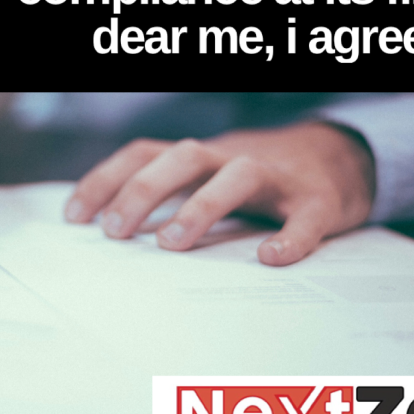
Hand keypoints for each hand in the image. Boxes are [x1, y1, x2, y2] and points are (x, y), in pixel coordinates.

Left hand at [64, 122, 374, 265]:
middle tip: (114, 232)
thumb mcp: (206, 178)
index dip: (106, 180)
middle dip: (143, 191)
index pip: (143, 154)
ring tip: (172, 244)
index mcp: (200, 157)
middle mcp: (231, 158)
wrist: (339, 160)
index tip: (74, 217)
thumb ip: (168, 197)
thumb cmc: (257, 180)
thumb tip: (109, 236)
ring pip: (238, 176)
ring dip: (201, 205)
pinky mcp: (318, 201)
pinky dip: (290, 237)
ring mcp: (277, 177)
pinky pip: (304, 217)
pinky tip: (272, 258)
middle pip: (183, 158)